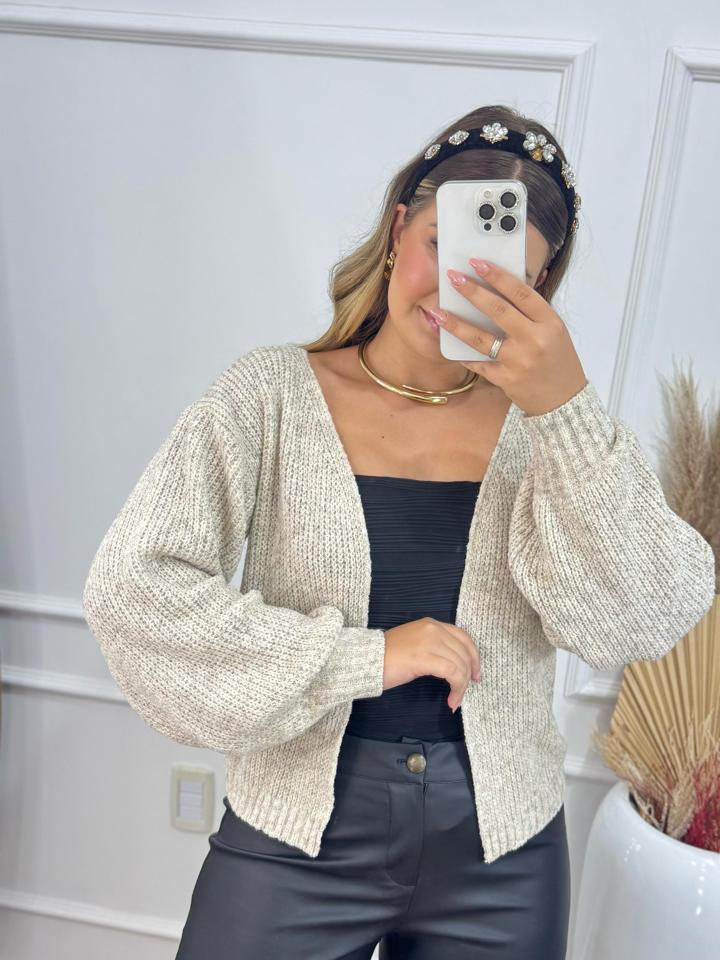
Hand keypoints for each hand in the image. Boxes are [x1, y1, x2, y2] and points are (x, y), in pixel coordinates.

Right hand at [382, 617, 481, 712]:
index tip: (475, 673)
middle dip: (469, 675)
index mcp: (431, 624)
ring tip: (455, 700)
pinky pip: (451, 673)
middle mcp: (433, 629)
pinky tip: (451, 700)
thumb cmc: (387, 657)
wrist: (366, 660)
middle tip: (466, 691)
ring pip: (460, 665)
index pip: (463, 637)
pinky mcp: (424, 658)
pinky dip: (456, 689)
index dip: (474, 657)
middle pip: (464, 652)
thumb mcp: (416, 644)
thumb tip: (453, 665)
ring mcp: (429, 642)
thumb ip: (435, 647)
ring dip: (462, 686)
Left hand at [435, 259, 587, 416]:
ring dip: (456, 324)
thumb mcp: (554, 332)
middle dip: (472, 291)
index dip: (497, 276)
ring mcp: (519, 361)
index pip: (521, 293)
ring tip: (438, 311)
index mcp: (550, 322)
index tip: (477, 262)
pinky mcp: (506, 379)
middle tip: (452, 278)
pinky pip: (479, 364)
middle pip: (498, 310)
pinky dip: (464, 355)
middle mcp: (535, 339)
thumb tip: (500, 288)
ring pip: (481, 338)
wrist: (564, 400)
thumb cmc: (558, 361)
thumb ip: (531, 313)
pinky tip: (449, 344)